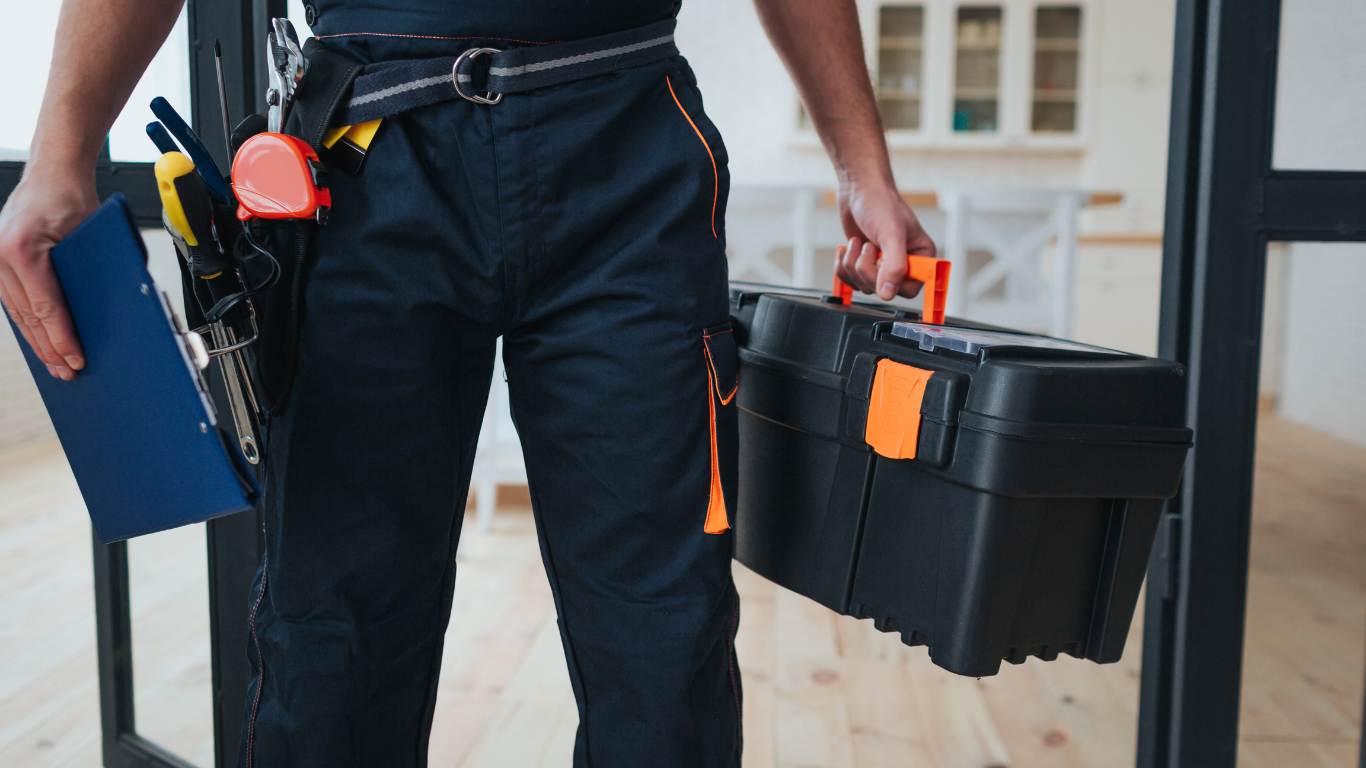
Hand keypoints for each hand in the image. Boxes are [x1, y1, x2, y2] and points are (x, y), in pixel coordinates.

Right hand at [0, 166, 96, 378]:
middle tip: (69, 373)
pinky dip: (27, 322)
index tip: (76, 360)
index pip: (46, 307)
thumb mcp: (93, 237)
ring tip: (56, 365)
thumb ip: (95, 273)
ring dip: (37, 341)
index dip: (62, 339)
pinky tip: (40, 341)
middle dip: (50, 349)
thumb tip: (110, 312)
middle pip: (28, 316)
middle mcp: (0, 253)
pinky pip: (12, 300)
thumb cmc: (73, 199)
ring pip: (16, 312)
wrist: (52, 173)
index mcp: (23, 248)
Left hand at [834, 179, 937, 300]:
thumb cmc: (881, 203)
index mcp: (921, 257)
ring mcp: (882, 266)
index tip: (882, 261)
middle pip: (882, 289)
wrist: (858, 190)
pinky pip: (850, 281)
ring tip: (858, 242)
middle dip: (866, 268)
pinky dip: (843, 266)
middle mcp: (904, 264)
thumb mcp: (891, 234)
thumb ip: (894, 266)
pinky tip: (847, 248)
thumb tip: (888, 293)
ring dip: (853, 264)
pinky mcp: (864, 264)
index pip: (910, 289)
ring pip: (864, 286)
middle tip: (869, 245)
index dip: (891, 280)